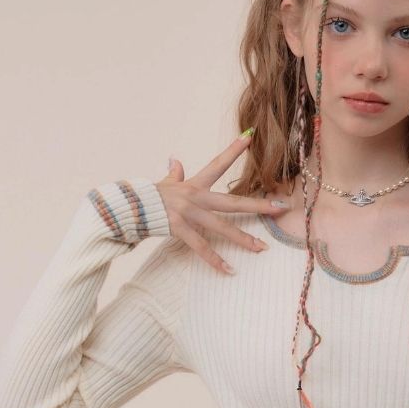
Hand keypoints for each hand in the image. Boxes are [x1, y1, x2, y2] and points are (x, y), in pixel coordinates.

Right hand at [155, 132, 288, 274]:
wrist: (127, 207)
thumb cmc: (147, 197)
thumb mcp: (164, 183)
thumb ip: (174, 174)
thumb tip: (175, 159)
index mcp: (194, 184)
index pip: (218, 163)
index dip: (234, 149)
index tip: (250, 136)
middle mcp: (195, 197)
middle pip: (233, 201)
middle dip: (259, 205)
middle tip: (281, 208)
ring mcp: (189, 213)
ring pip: (222, 227)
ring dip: (244, 239)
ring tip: (262, 249)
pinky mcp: (180, 229)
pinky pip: (201, 248)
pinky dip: (216, 261)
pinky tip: (230, 271)